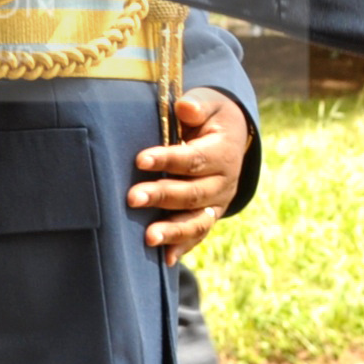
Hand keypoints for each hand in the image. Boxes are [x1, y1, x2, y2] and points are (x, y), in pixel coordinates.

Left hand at [131, 85, 249, 261]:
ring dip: (173, 230)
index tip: (140, 160)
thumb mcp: (209, 104)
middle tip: (132, 198)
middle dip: (162, 196)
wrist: (231, 137)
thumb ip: (197, 105)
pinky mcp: (209, 216)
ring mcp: (218, 203)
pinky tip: (166, 260)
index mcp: (224, 151)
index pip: (195, 158)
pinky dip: (183, 248)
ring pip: (198, 220)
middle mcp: (224, 181)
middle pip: (193, 193)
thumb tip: (185, 106)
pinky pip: (198, 235)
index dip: (169, 160)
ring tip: (148, 237)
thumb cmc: (208, 118)